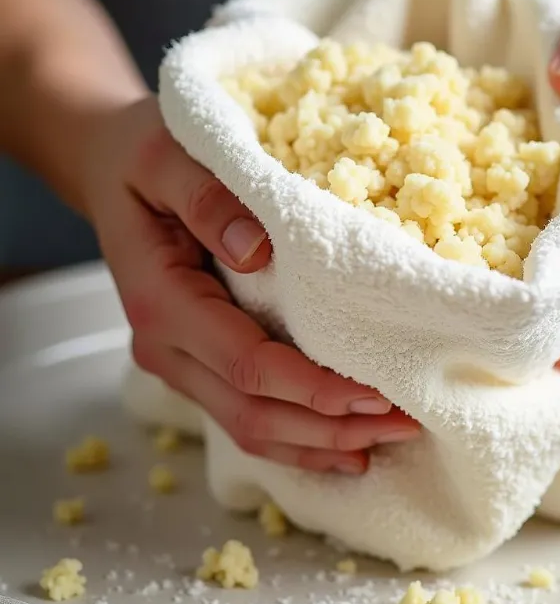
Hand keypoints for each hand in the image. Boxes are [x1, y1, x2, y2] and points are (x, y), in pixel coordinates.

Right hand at [82, 97, 418, 471]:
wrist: (110, 170)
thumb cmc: (142, 159)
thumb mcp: (165, 157)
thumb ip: (206, 199)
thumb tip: (255, 250)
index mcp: (160, 300)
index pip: (248, 365)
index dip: (313, 388)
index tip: (375, 392)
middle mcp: (164, 346)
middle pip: (253, 413)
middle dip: (330, 427)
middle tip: (405, 422)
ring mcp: (178, 361)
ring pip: (249, 426)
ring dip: (319, 443)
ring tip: (388, 438)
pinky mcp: (195, 361)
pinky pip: (243, 414)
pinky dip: (294, 438)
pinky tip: (341, 446)